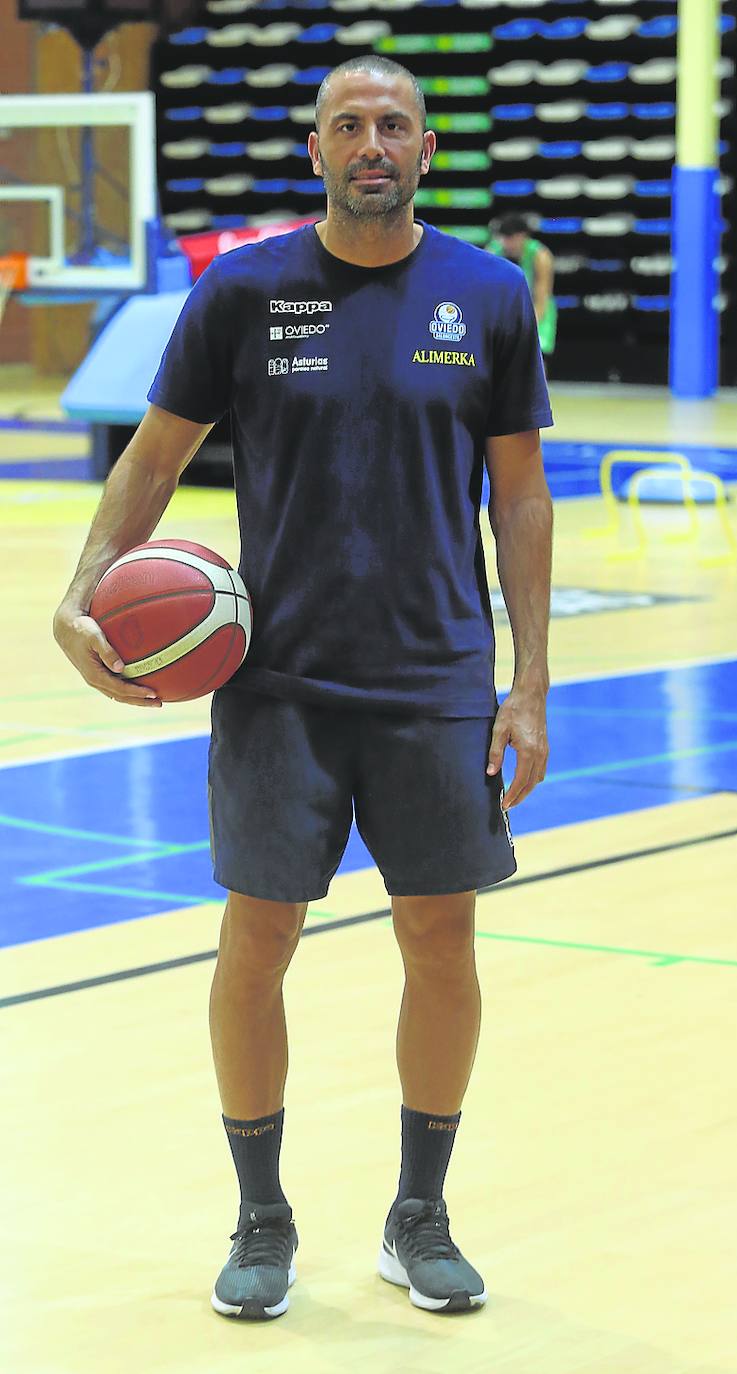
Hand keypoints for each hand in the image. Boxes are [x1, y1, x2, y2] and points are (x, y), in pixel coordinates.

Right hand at [52, 605, 161, 707]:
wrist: (66, 629)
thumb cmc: (81, 629)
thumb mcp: (94, 637)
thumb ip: (107, 651)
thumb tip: (120, 668)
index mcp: (94, 675)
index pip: (120, 689)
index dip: (137, 693)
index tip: (153, 693)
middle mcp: (95, 681)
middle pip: (121, 697)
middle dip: (140, 701)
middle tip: (159, 703)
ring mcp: (96, 679)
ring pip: (118, 695)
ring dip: (136, 699)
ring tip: (153, 700)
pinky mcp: (98, 675)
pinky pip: (116, 687)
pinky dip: (129, 691)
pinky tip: (141, 687)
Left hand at [486, 688, 547, 808]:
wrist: (531, 694)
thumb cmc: (513, 709)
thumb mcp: (499, 730)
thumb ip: (495, 753)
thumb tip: (491, 773)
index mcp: (529, 751)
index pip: (521, 781)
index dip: (512, 795)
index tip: (504, 805)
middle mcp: (540, 754)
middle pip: (531, 783)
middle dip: (520, 797)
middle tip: (507, 806)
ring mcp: (545, 750)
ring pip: (538, 778)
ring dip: (527, 789)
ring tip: (514, 796)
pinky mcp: (545, 746)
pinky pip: (541, 769)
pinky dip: (533, 779)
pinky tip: (524, 780)